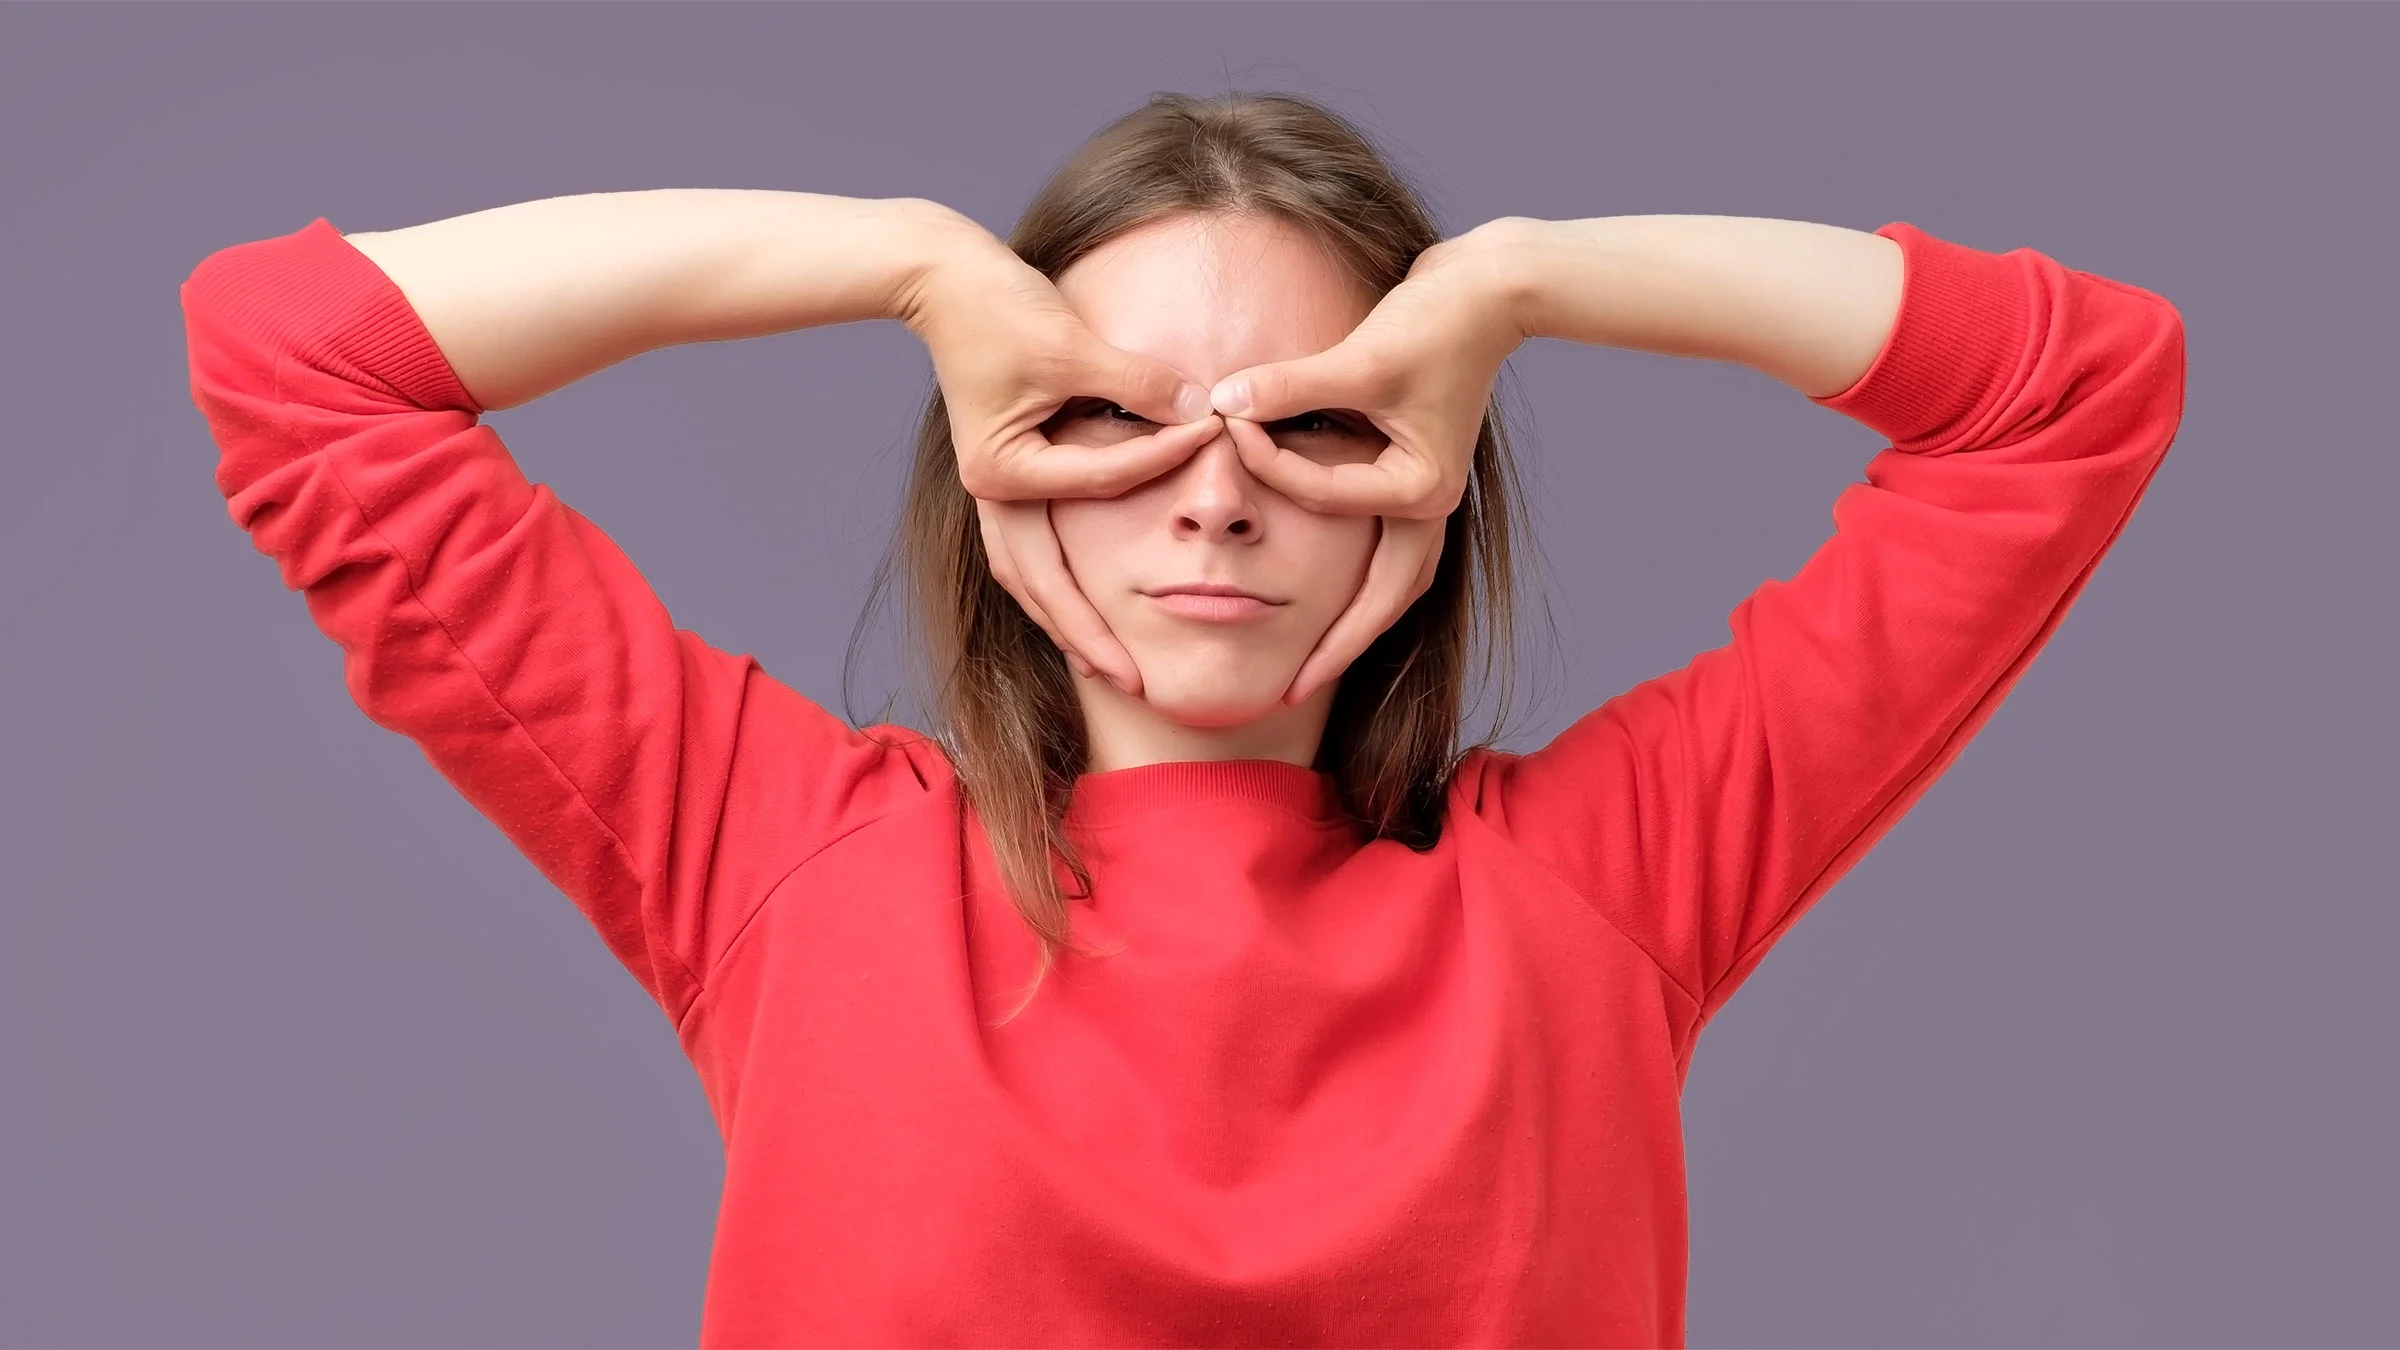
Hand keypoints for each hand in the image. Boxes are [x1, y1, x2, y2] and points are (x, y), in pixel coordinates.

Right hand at [898, 214, 1220, 693]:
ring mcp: (994, 488)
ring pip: (1027, 578)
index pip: (1098, 484)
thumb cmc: (1001, 306)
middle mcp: (991, 490)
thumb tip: (1203, 409)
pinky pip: (1031, 549)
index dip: (1157, 466)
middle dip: (1086, 633)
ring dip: (1066, 622)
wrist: (943, 278)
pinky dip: (1057, 584)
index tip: (1211, 451)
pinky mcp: (1006, 476)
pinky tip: (1088, 611)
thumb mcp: (1071, 343)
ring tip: (1108, 666)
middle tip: (1134, 680)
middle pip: (1041, 583)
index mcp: (1003, 469)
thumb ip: (1138, 383)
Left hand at [1206, 218, 1536, 705]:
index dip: (1271, 467)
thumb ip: (1290, 386)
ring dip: (1353, 622)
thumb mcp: (1363, 357)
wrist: (1490, 288)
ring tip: (1309, 667)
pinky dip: (1353, 572)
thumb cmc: (1436, 320)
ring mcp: (1423, 494)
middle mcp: (1428, 505)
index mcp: (1421, 491)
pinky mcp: (1411, 474)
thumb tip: (1221, 403)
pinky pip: (1378, 543)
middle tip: (1288, 693)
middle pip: (1383, 601)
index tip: (1225, 432)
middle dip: (1337, 647)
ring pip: (1389, 582)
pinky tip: (1321, 589)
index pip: (1327, 499)